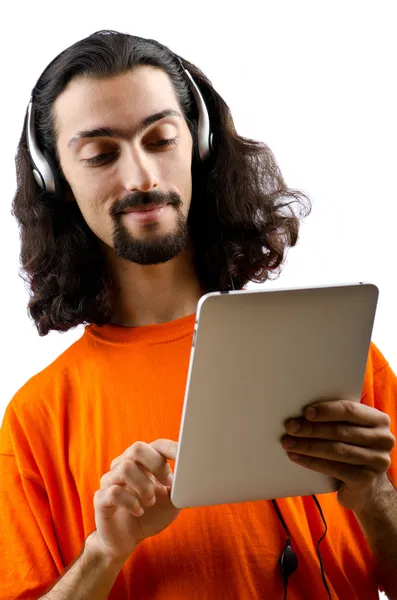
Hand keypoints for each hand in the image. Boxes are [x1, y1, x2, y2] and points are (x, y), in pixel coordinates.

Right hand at [90, 439, 180, 561]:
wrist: (127, 539)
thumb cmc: (152, 514)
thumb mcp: (172, 501)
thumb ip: (181, 488)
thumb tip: (194, 476)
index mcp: (144, 462)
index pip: (157, 445)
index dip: (171, 448)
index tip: (185, 455)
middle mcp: (125, 465)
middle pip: (137, 448)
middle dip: (155, 465)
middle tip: (164, 483)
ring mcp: (111, 480)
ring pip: (125, 467)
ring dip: (144, 486)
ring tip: (150, 501)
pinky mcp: (101, 498)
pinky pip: (114, 492)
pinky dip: (131, 502)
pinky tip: (138, 511)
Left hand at [281, 400, 395, 511]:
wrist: (366, 488)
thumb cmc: (352, 449)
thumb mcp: (350, 431)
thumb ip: (336, 419)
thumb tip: (301, 413)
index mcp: (379, 420)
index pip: (350, 410)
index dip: (326, 410)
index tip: (305, 412)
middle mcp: (383, 439)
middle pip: (340, 431)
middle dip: (311, 429)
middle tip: (290, 427)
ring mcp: (377, 461)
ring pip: (336, 450)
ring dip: (308, 446)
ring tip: (288, 443)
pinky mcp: (366, 480)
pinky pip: (334, 468)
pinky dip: (312, 462)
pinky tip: (296, 457)